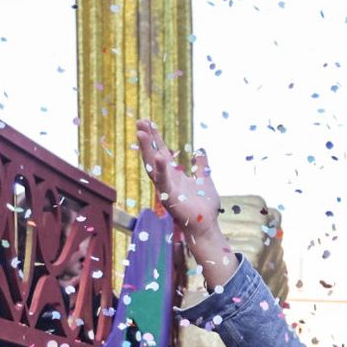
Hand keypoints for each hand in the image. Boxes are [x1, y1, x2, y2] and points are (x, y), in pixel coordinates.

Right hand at [136, 119, 220, 239]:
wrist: (206, 225)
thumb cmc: (204, 207)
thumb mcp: (204, 180)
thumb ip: (201, 166)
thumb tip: (201, 151)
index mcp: (174, 175)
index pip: (162, 151)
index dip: (156, 137)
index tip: (148, 121)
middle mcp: (166, 180)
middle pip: (153, 155)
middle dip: (147, 138)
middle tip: (139, 121)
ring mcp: (166, 188)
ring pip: (153, 166)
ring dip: (147, 149)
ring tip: (141, 132)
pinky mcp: (169, 198)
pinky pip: (163, 182)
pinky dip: (160, 169)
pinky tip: (158, 156)